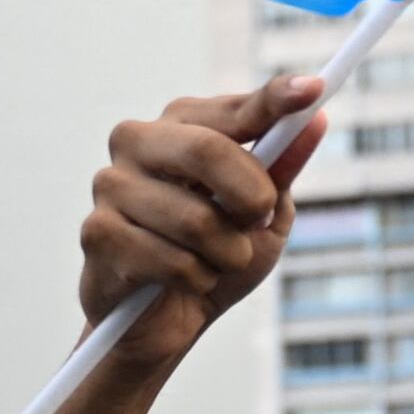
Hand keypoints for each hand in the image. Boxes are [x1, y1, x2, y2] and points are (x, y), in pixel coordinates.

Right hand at [76, 83, 316, 364]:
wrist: (162, 324)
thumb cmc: (212, 258)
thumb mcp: (262, 216)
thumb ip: (281, 168)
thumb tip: (316, 121)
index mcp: (180, 125)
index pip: (235, 109)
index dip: (275, 99)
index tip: (315, 89)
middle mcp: (137, 142)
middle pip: (206, 151)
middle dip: (250, 197)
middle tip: (260, 221)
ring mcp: (111, 186)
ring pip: (196, 220)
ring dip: (227, 254)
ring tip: (216, 264)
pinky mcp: (98, 234)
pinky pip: (173, 261)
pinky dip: (196, 280)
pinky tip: (182, 283)